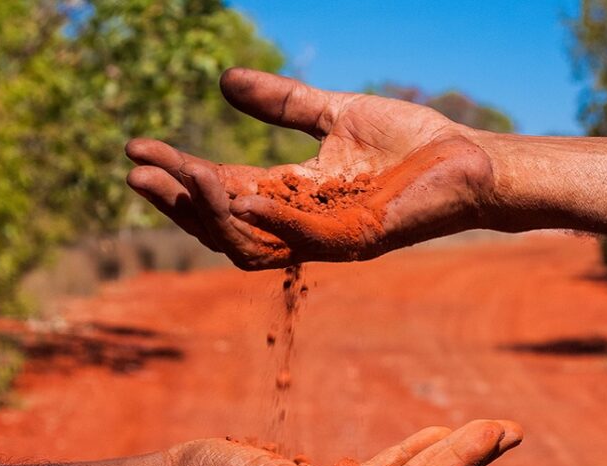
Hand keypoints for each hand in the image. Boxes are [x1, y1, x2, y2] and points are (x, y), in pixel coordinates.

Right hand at [126, 68, 500, 269]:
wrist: (470, 158)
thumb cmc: (410, 142)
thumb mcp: (332, 114)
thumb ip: (282, 104)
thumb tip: (223, 81)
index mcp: (291, 195)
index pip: (220, 190)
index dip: (177, 173)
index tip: (136, 147)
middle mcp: (301, 223)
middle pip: (222, 225)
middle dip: (177, 201)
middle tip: (136, 172)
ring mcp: (327, 237)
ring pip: (251, 242)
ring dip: (211, 213)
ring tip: (180, 174)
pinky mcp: (358, 239)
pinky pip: (303, 239)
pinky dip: (269, 220)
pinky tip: (237, 193)